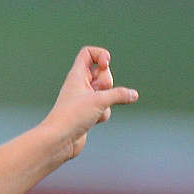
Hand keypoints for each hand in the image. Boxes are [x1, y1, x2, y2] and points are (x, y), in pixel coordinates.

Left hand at [41, 45, 138, 160]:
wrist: (59, 140)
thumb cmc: (72, 116)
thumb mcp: (100, 100)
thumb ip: (119, 94)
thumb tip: (134, 95)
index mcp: (77, 75)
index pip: (88, 53)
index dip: (100, 54)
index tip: (106, 64)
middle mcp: (80, 85)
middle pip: (103, 73)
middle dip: (107, 82)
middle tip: (98, 92)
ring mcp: (84, 99)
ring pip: (107, 93)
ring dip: (106, 102)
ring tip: (92, 110)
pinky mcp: (88, 113)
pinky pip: (105, 108)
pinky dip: (103, 114)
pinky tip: (92, 121)